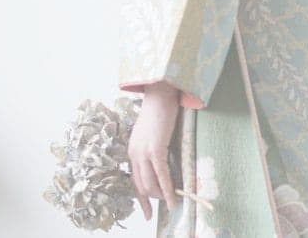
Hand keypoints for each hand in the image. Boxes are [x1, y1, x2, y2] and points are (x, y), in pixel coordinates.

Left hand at [128, 80, 180, 220]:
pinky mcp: (156, 150)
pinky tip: (175, 198)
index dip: (142, 199)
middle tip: (168, 203)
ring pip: (150, 184)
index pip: (134, 181)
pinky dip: (168, 189)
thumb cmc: (160, 111)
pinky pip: (162, 175)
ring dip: (162, 196)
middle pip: (141, 186)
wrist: (160, 94)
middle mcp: (134, 154)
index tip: (147, 212)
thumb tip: (162, 166)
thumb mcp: (151, 135)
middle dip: (154, 199)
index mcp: (132, 151)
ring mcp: (143, 152)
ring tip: (173, 200)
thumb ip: (152, 150)